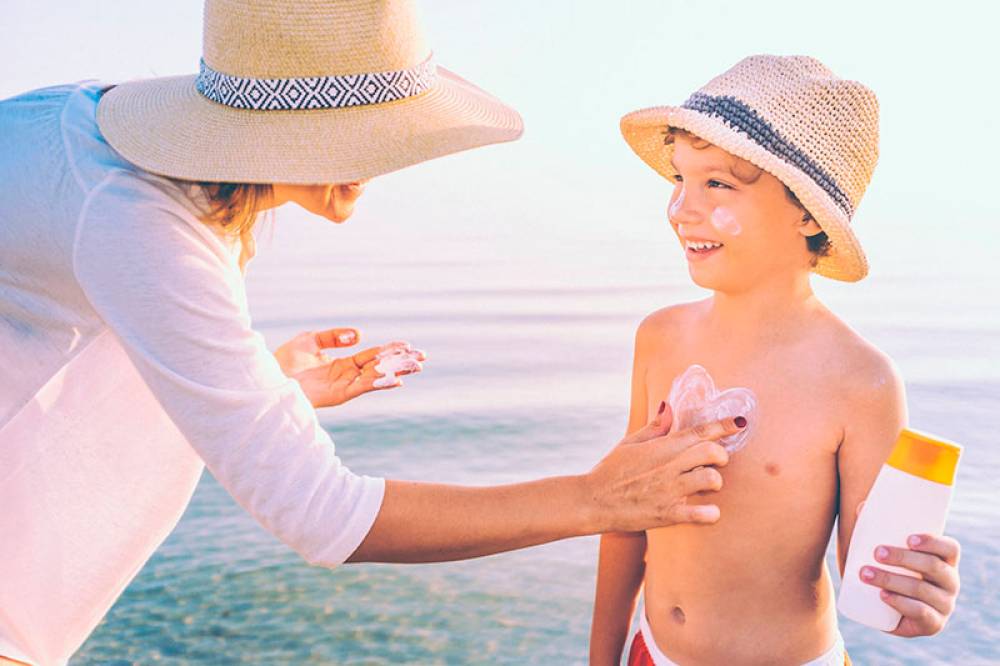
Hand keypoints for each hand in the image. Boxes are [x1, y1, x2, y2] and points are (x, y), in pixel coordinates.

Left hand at [273, 328, 425, 407]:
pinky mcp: (338, 395)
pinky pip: (363, 387)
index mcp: (342, 364)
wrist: (267, 378)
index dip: (389, 350)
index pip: (372, 356)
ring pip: (376, 378)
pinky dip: (380, 383)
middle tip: (423, 357)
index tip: (408, 345)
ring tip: (416, 366)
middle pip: (380, 367)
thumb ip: (334, 337)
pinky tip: (395, 379)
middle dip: (401, 362)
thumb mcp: (311, 340)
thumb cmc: (283, 361)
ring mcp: (343, 386)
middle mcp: (346, 376)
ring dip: (397, 372)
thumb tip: (358, 334)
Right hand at [583, 402, 744, 532]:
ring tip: (706, 486)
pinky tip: (708, 512)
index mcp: (660, 447)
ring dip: (714, 482)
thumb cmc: (610, 471)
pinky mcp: (668, 514)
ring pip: (710, 479)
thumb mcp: (629, 443)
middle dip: (721, 455)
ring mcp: (669, 490)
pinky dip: (710, 514)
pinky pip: (700, 514)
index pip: (698, 431)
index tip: (739, 422)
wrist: (592, 500)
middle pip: (711, 452)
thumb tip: (669, 406)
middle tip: (715, 461)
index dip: (723, 425)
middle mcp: (668, 466)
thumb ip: (654, 427)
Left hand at [860, 533, 960, 636]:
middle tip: (876, 552)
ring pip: (921, 590)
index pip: (950, 548)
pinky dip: (900, 603)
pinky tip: (883, 596)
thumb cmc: (892, 571)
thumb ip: (877, 528)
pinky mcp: (933, 623)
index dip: (933, 542)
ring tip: (864, 573)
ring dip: (891, 580)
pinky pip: (920, 612)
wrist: (888, 610)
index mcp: (945, 560)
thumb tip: (861, 507)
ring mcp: (944, 604)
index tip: (908, 538)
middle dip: (903, 558)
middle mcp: (950, 581)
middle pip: (932, 566)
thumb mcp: (888, 551)